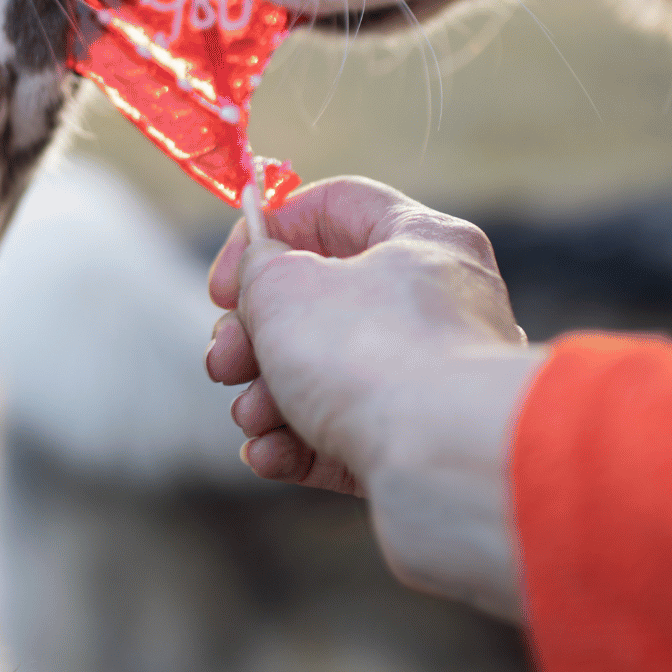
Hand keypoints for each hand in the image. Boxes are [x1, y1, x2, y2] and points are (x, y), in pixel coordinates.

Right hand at [205, 176, 544, 618]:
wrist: (446, 465)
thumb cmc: (371, 356)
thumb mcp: (284, 286)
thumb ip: (259, 267)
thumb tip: (260, 276)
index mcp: (422, 240)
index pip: (337, 205)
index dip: (267, 233)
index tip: (224, 284)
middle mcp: (438, 305)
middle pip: (323, 300)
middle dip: (255, 335)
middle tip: (224, 362)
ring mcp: (432, 380)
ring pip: (327, 374)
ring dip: (269, 395)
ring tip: (251, 417)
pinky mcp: (420, 447)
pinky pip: (346, 433)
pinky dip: (298, 444)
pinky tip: (270, 456)